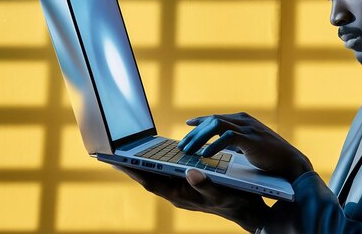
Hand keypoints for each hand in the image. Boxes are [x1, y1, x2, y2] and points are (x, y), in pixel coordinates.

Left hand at [114, 165, 269, 231]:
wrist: (246, 209)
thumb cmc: (234, 202)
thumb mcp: (220, 193)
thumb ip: (205, 185)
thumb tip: (190, 171)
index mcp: (180, 195)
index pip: (151, 182)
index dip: (134, 171)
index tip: (118, 161)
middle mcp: (177, 192)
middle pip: (150, 177)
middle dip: (133, 165)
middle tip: (115, 152)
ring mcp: (182, 188)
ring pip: (158, 174)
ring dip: (144, 163)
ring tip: (129, 151)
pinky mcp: (189, 183)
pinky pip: (170, 171)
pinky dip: (161, 162)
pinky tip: (157, 152)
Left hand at [177, 112, 312, 181]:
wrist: (291, 163)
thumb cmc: (271, 157)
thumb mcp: (250, 145)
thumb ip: (236, 142)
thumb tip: (219, 144)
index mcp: (243, 120)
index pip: (216, 117)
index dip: (201, 120)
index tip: (188, 125)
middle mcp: (244, 120)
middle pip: (212, 119)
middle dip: (195, 132)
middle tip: (182, 145)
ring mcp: (248, 128)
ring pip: (216, 125)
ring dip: (200, 137)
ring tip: (189, 150)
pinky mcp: (251, 139)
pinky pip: (228, 138)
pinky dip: (214, 145)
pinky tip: (206, 154)